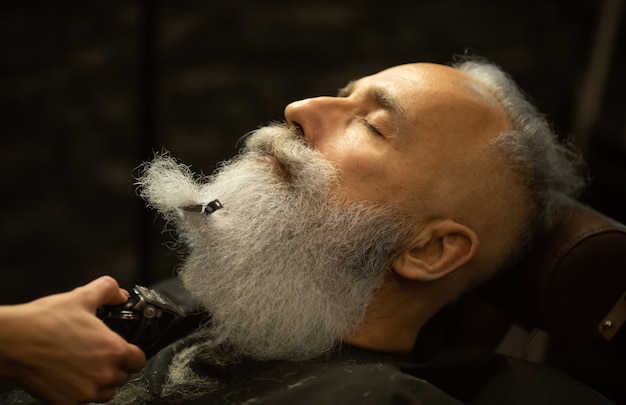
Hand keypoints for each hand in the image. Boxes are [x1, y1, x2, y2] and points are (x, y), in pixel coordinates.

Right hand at [0, 276, 145, 403]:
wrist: (13, 340)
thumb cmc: (45, 321)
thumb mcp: (82, 296)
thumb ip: (107, 290)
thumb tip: (119, 294)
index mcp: (112, 349)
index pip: (139, 360)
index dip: (133, 354)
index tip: (126, 351)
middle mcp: (103, 374)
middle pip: (123, 377)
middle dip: (115, 367)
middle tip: (100, 356)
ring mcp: (85, 391)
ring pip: (105, 393)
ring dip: (100, 382)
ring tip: (85, 367)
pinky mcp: (66, 403)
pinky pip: (82, 402)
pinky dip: (79, 392)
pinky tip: (69, 377)